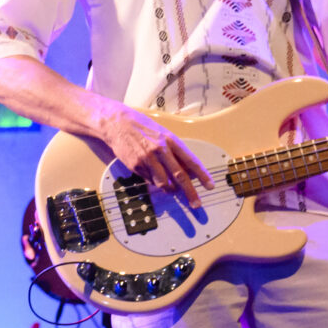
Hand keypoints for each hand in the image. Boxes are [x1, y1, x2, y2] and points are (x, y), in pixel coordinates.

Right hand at [94, 100, 213, 197]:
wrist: (117, 124)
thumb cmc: (143, 128)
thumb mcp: (163, 134)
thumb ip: (175, 151)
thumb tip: (187, 170)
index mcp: (170, 140)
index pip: (191, 161)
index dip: (202, 175)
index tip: (209, 186)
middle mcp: (160, 150)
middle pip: (179, 176)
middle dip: (190, 192)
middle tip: (196, 203)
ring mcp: (147, 159)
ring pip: (163, 182)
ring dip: (169, 189)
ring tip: (171, 189)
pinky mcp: (136, 166)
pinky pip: (149, 180)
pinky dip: (154, 181)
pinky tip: (151, 173)